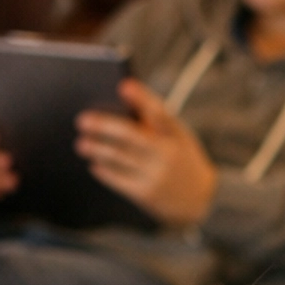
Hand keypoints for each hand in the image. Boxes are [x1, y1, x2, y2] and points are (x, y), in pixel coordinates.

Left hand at [74, 78, 218, 225]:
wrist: (202, 198)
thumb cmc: (180, 158)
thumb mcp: (178, 138)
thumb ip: (154, 123)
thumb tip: (116, 106)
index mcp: (177, 135)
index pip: (160, 113)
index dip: (142, 98)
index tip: (124, 85)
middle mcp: (168, 154)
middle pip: (131, 136)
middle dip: (105, 126)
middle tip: (83, 119)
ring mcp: (157, 175)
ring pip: (120, 158)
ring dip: (98, 149)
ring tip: (82, 144)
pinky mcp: (147, 194)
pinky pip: (119, 180)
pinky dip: (105, 171)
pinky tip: (95, 165)